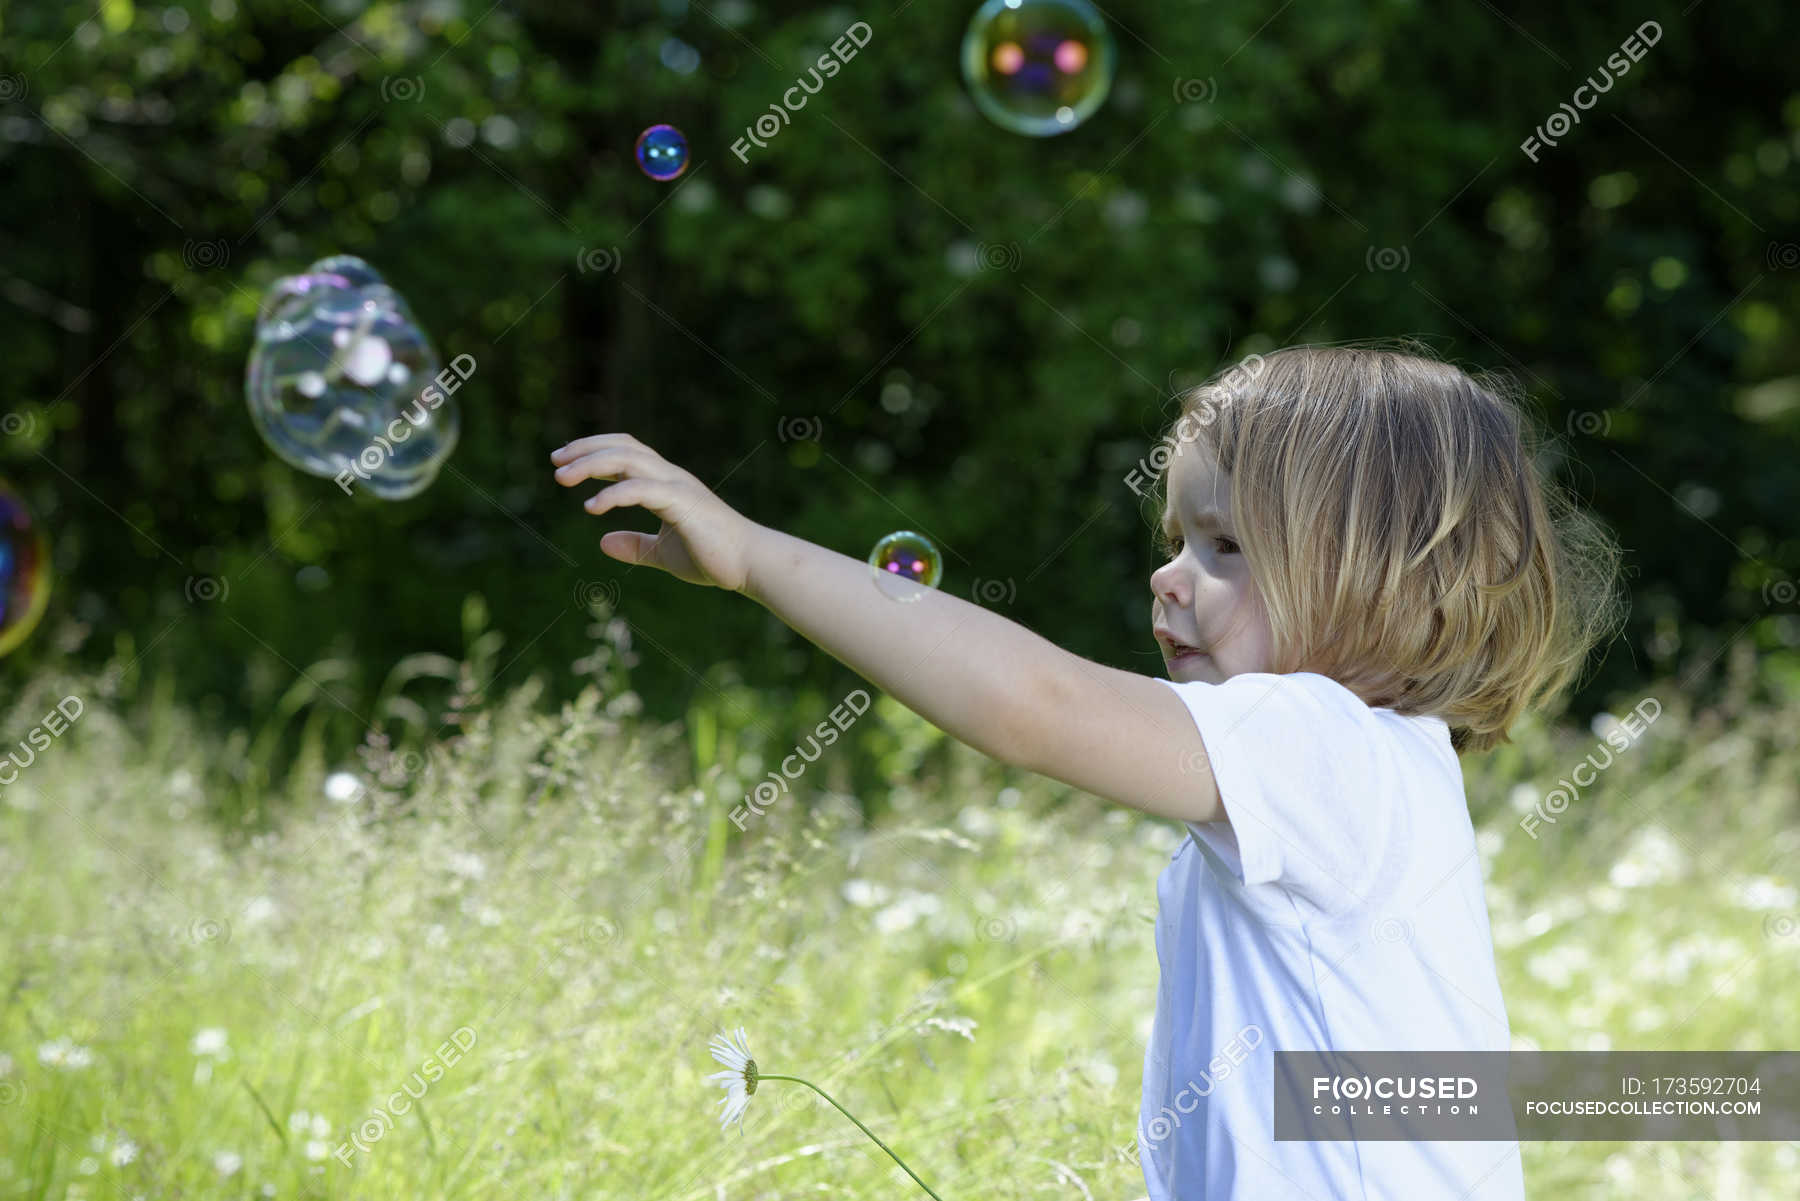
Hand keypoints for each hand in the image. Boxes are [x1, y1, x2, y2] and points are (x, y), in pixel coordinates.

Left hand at [550, 434, 760, 592]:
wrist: (750, 564)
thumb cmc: (713, 557)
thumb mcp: (664, 553)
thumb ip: (636, 546)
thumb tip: (603, 543)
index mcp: (666, 483)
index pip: (626, 450)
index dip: (594, 449)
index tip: (563, 460)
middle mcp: (670, 477)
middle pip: (623, 446)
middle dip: (585, 450)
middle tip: (555, 463)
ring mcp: (677, 487)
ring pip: (628, 459)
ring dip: (591, 464)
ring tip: (562, 479)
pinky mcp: (683, 504)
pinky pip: (641, 490)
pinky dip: (613, 494)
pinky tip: (592, 507)